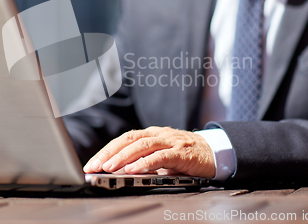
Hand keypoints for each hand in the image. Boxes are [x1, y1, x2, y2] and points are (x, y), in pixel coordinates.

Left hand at [83, 126, 214, 177]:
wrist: (215, 153)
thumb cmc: (185, 156)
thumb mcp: (161, 157)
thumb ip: (144, 161)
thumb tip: (121, 172)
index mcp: (152, 134)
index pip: (124, 139)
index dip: (107, 149)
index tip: (92, 163)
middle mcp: (159, 135)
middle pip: (129, 139)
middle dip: (109, 153)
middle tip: (94, 166)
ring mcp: (170, 142)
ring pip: (143, 145)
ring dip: (123, 157)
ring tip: (110, 167)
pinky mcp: (182, 153)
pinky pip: (161, 156)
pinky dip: (145, 163)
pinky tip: (133, 170)